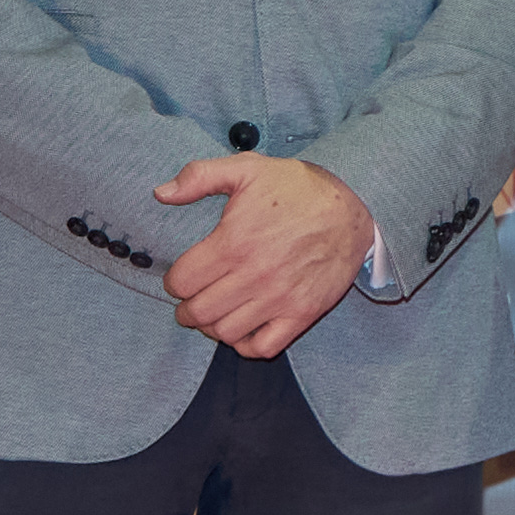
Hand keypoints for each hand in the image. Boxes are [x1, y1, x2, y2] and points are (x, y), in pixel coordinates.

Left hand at [157, 153, 377, 358]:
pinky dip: (246, 345)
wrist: (353, 208)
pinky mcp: (301, 314)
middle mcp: (253, 276)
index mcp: (233, 243)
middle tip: (190, 302)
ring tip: (214, 315)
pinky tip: (242, 329)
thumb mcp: (247, 168)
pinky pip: (263, 346)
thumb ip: (199, 176)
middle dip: (186, 309)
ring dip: (212, 327)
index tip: (182, 278)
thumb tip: (161, 193)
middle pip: (199, 312)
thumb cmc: (298, 188)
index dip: (174, 281)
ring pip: (225, 332)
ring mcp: (279, 299)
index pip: (182, 281)